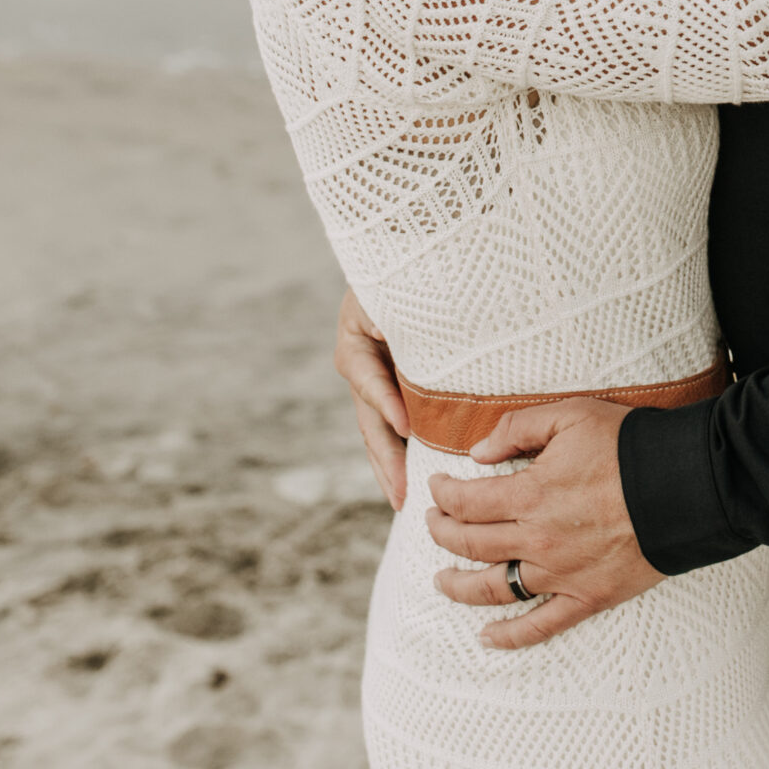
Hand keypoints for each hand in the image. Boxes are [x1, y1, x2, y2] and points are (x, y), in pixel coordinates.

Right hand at [335, 288, 407, 508]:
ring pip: (378, 433)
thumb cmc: (402, 275)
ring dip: (390, 467)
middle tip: (403, 490)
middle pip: (369, 419)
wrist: (404, 268)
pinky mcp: (394, 393)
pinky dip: (403, 455)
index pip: (368, 378)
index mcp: (355, 344)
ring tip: (404, 500)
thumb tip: (407, 351)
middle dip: (386, 458)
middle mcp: (359, 369)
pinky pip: (395, 430)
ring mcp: (373, 385)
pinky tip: (413, 482)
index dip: (386, 402)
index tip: (406, 427)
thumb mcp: (393, 292)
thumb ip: (401, 317)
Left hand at [426, 399, 662, 651]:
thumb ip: (518, 428)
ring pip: (493, 589)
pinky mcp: (588, 597)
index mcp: (530, 493)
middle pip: (471, 544)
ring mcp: (561, 574)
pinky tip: (486, 638)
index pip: (466, 501)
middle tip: (433, 524)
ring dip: (459, 586)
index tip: (436, 486)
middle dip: (442, 533)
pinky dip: (510, 637)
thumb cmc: (630, 444)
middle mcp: (537, 539)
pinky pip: (541, 625)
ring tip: (441, 580)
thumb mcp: (571, 415)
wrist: (687, 486)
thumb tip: (477, 452)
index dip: (443, 493)